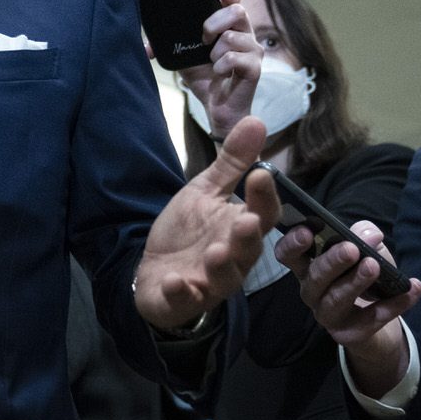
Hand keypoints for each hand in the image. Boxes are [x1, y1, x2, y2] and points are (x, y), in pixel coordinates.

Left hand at [135, 117, 277, 328]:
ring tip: (215, 251)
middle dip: (247, 236)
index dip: (264, 197)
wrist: (156, 271)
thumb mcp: (205, 192)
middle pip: (249, 249)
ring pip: (224, 278)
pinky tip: (175, 280)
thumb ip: (231, 163)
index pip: (263, 213)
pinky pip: (185, 299)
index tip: (261, 174)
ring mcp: (209, 281)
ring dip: (220, 265)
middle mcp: (234, 258)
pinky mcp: (183, 299)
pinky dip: (180, 291)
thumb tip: (257, 120)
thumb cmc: (189, 232)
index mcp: (241, 228)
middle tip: (246, 221)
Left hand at [175, 0, 261, 140]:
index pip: (233, 1)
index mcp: (231, 28)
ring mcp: (253, 51)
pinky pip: (233, 58)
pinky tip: (220, 74)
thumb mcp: (183, 58)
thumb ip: (168, 47)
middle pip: (237, 11)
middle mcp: (246, 35)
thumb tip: (146, 47)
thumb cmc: (204, 79)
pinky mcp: (255, 68)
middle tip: (203, 39)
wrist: (217, 109)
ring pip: (232, 37)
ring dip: (215, 52)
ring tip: (213, 64)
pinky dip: (221, 67)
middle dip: (214, 23)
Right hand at [274, 218, 420, 395]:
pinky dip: (393, 305)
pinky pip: (370, 319)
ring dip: (355, 283)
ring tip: (375, 267)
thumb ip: (364, 236)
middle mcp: (312, 292)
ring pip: (336, 300)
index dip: (292, 244)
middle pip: (314, 278)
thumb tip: (371, 234)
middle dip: (331, 262)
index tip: (307, 232)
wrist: (377, 319)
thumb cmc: (362, 276)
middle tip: (351, 249)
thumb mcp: (366, 250)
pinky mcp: (348, 334)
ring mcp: (328, 315)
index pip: (288, 256)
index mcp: (308, 267)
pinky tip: (412, 290)